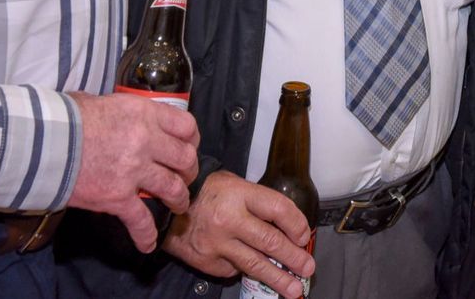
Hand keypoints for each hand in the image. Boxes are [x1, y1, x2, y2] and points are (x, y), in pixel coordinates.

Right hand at [65, 92, 200, 251]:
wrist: (42, 143)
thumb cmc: (67, 119)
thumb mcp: (100, 101)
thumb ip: (120, 110)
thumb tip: (118, 112)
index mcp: (144, 114)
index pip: (185, 126)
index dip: (191, 138)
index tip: (189, 145)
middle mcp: (146, 141)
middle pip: (184, 158)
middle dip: (188, 170)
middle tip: (185, 176)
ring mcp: (133, 170)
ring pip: (172, 188)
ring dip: (179, 199)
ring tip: (178, 204)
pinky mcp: (117, 197)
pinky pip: (141, 220)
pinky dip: (147, 234)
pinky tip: (148, 243)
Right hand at [162, 169, 314, 296]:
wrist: (167, 208)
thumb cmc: (206, 194)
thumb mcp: (234, 185)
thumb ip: (258, 203)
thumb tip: (287, 227)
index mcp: (239, 194)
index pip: (278, 209)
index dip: (297, 225)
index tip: (304, 236)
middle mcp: (230, 219)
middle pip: (271, 241)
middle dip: (294, 257)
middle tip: (307, 267)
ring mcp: (218, 244)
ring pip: (255, 264)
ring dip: (279, 278)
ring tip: (294, 288)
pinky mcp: (209, 262)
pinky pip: (235, 270)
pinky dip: (247, 271)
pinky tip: (257, 273)